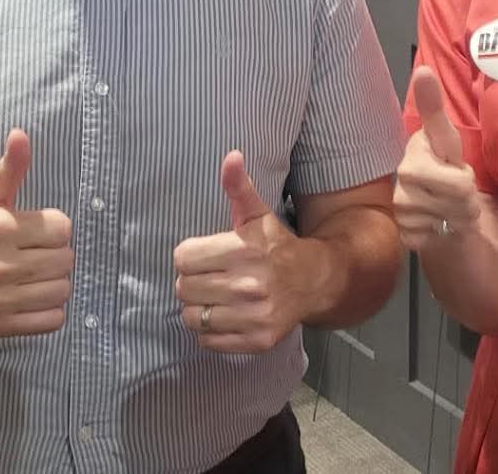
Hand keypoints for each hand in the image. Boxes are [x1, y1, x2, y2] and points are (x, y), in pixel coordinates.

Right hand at [0, 130, 73, 335]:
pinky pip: (50, 321)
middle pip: (65, 260)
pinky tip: (35, 296)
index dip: (55, 228)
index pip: (61, 228)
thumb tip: (21, 133)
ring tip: (38, 274)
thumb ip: (10, 166)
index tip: (40, 230)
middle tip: (39, 253)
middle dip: (58, 254)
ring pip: (62, 290)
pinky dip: (51, 310)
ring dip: (56, 281)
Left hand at [174, 151, 300, 353]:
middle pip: (183, 288)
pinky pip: (208, 341)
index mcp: (244, 249)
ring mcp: (254, 316)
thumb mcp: (258, 215)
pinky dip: (211, 332)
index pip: (183, 258)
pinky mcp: (257, 341)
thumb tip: (231, 156)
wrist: (314, 280)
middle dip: (192, 282)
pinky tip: (227, 316)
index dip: (189, 256)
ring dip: (199, 308)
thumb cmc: (277, 245)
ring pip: (192, 318)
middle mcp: (249, 284)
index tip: (205, 256)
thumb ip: (239, 188)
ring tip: (216, 298)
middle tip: (210, 277)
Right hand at [393, 67, 481, 251]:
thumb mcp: (447, 138)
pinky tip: (436, 224)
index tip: (440, 181)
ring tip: (449, 206)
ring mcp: (400, 210)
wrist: (435, 205)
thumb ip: (434, 107)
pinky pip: (435, 237)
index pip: (452, 178)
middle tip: (458, 190)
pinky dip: (442, 233)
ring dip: (458, 216)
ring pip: (450, 220)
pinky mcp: (404, 234)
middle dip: (467, 197)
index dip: (460, 180)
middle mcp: (401, 182)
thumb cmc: (442, 164)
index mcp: (413, 156)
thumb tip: (422, 69)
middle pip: (458, 198)